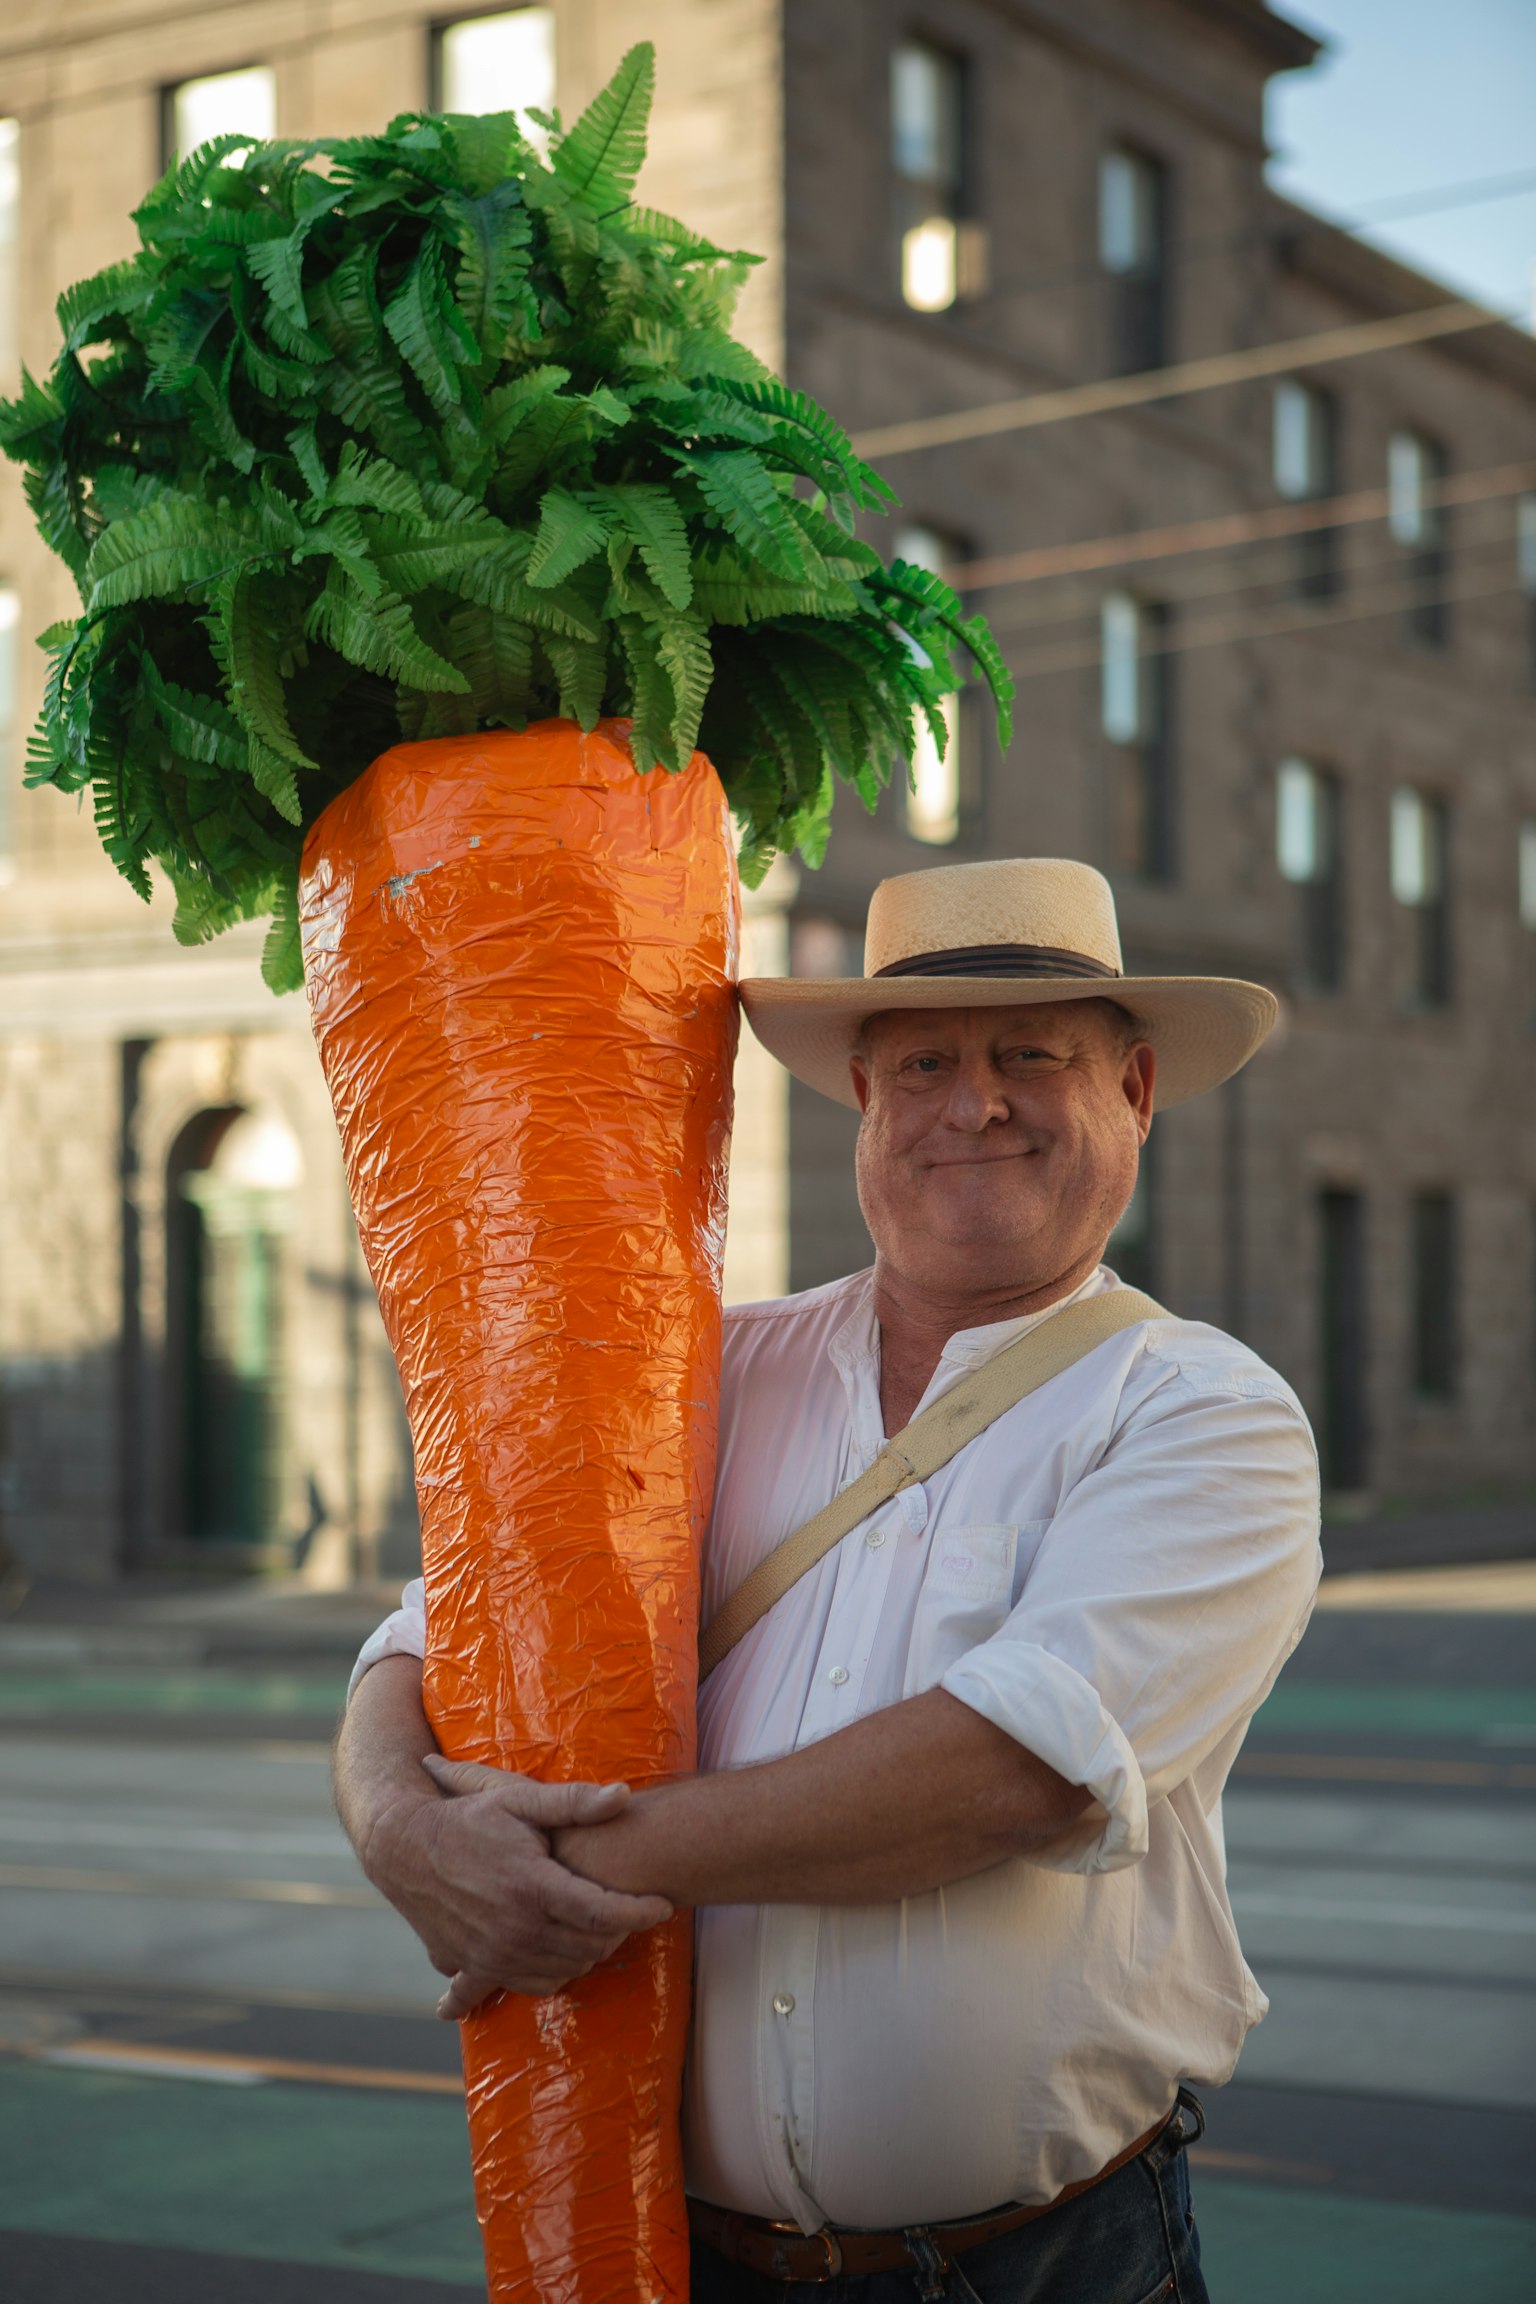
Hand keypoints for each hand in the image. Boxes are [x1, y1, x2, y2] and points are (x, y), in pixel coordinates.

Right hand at [361, 1758, 672, 2017]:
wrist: (404, 1848)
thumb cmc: (466, 1818)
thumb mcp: (517, 1799)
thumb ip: (572, 1802)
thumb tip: (623, 1796)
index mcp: (531, 1887)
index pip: (603, 1912)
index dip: (640, 1911)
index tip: (664, 1906)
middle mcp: (514, 1929)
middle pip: (589, 1946)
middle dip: (619, 1931)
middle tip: (630, 1909)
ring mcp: (493, 1954)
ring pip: (564, 1970)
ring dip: (589, 1953)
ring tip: (600, 1928)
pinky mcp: (475, 1966)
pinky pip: (527, 1984)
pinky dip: (552, 1974)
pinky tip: (561, 1957)